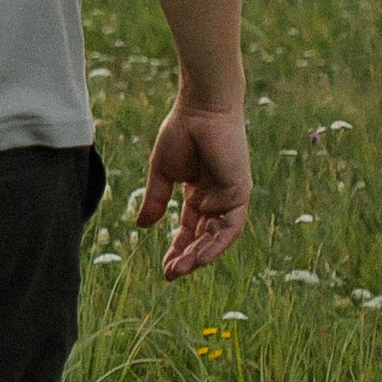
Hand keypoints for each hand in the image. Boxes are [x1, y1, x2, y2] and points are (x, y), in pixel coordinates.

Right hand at [139, 96, 250, 278]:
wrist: (201, 108)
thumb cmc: (182, 131)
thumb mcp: (162, 172)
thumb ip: (155, 199)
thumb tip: (141, 226)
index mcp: (199, 192)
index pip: (190, 228)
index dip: (178, 248)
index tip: (164, 266)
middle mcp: (217, 198)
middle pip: (204, 237)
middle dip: (188, 257)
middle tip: (170, 274)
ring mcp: (230, 196)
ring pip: (218, 236)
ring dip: (201, 255)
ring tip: (180, 269)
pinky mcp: (240, 191)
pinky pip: (230, 226)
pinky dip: (216, 243)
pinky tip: (200, 257)